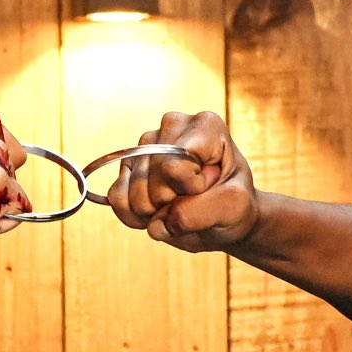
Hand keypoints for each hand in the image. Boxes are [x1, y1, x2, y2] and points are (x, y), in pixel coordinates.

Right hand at [105, 109, 257, 250]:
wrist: (224, 219)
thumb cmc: (234, 206)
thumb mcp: (234, 208)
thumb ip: (200, 212)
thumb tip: (156, 225)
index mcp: (204, 126)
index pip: (174, 165)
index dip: (191, 189)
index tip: (211, 186)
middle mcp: (172, 126)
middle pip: (151, 179)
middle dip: (171, 204)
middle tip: (195, 200)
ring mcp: (147, 145)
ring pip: (132, 191)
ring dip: (154, 213)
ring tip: (179, 206)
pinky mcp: (129, 166)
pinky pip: (116, 198)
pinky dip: (134, 217)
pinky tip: (157, 213)